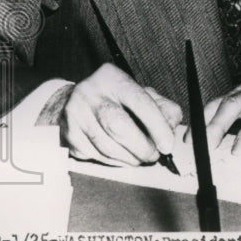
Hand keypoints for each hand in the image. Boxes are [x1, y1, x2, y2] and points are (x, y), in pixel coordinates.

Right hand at [61, 63, 182, 165]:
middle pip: (119, 126)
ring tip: (141, 158)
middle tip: (154, 156)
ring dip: (129, 158)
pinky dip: (114, 162)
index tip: (167, 144)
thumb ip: (162, 107)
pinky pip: (96, 156)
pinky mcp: (69, 135)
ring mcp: (76, 115)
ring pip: (106, 146)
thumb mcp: (141, 93)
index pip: (139, 101)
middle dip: (141, 147)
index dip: (156, 125)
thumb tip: (171, 126)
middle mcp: (90, 93)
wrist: (73, 101)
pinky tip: (122, 158)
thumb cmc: (116, 99)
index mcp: (113, 78)